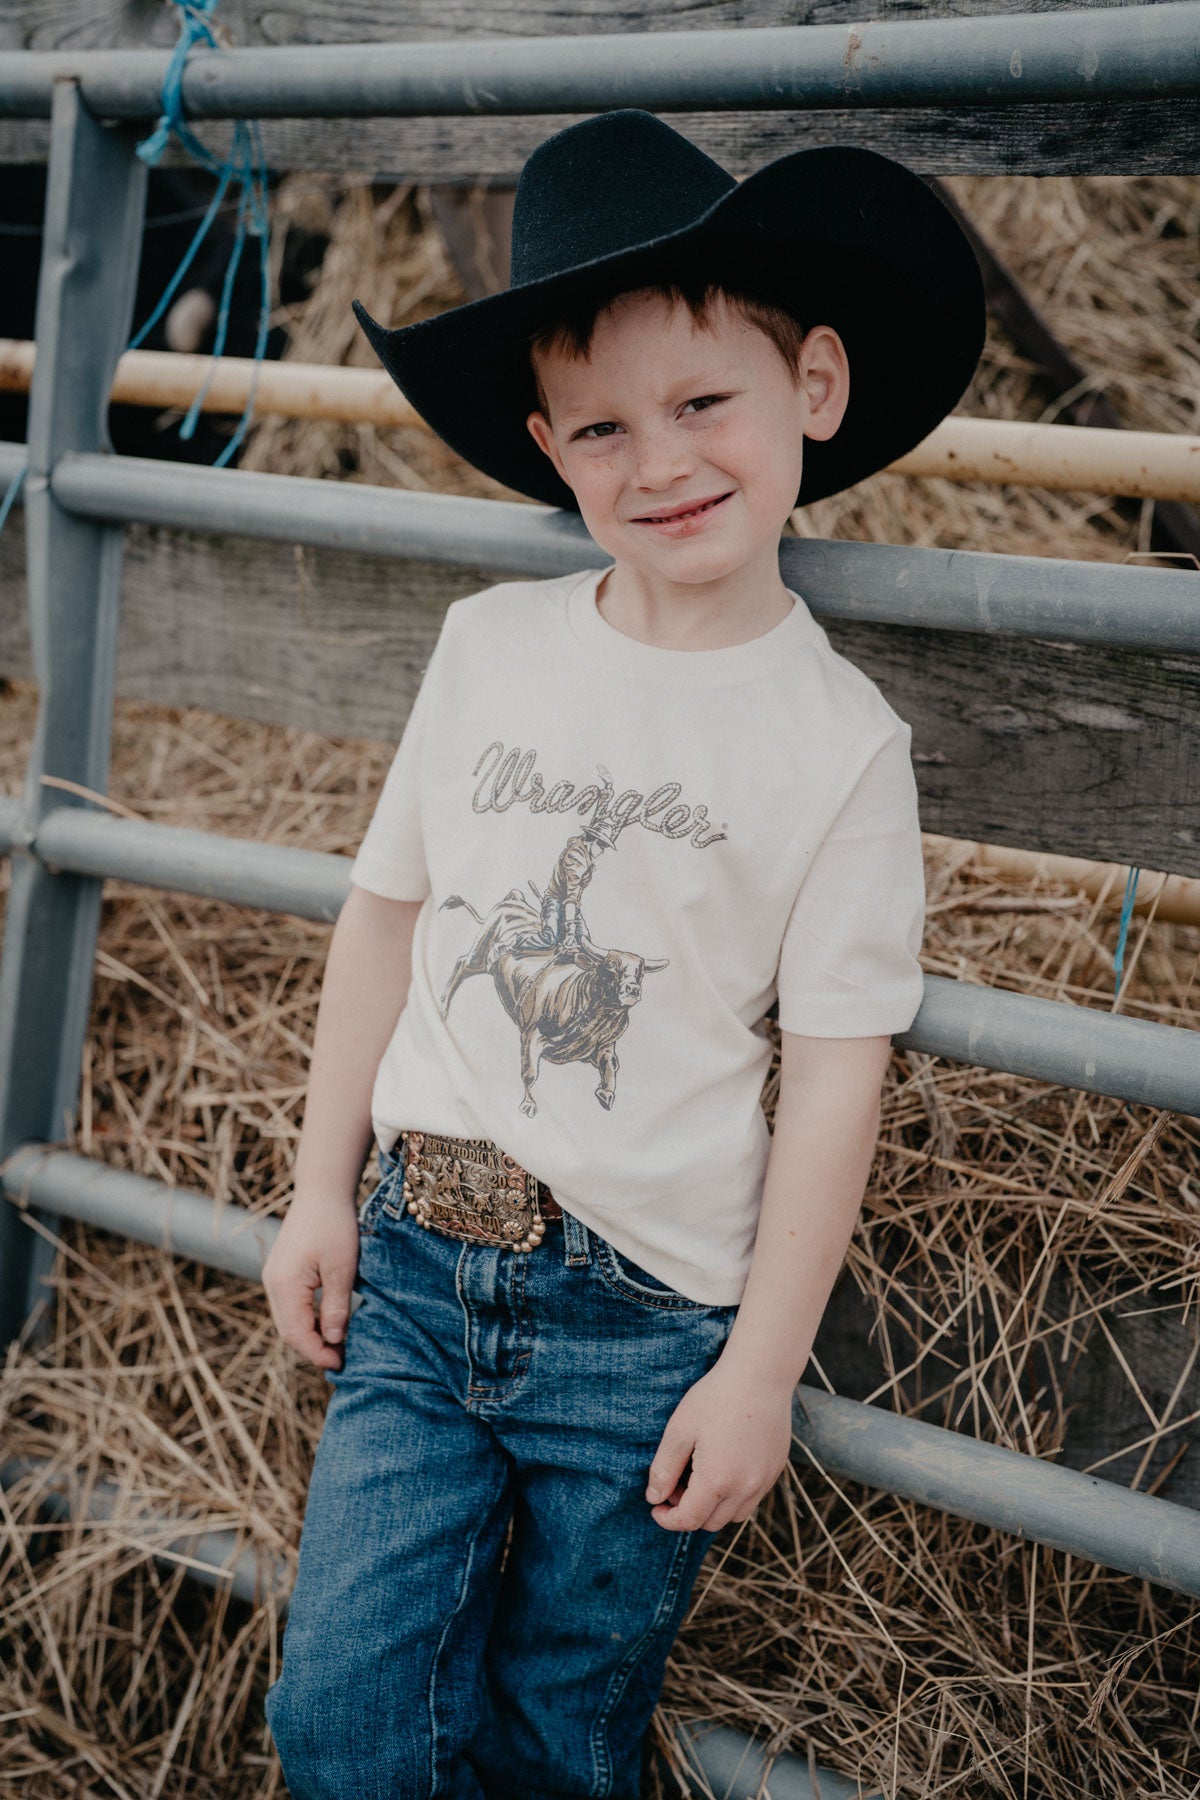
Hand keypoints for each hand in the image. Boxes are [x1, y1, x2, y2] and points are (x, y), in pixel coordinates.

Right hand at [262, 1191, 360, 1370]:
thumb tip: (334, 1340)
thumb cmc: (334, 1225)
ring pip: (287, 1319)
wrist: (322, 1190)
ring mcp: (273, 1276)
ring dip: (309, 1334)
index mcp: (284, 1285)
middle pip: (288, 1330)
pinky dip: (305, 1318)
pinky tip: (326, 1320)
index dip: (317, 1353)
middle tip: (340, 1358)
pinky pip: (289, 1304)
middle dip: (312, 1348)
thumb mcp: (342, 1269)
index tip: (340, 1364)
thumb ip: (336, 1307)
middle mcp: (272, 1283)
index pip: (296, 1333)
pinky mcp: (280, 1270)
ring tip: (336, 1343)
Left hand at [645, 1361, 794, 1531]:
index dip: (667, 1519)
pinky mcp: (775, 1470)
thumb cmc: (715, 1398)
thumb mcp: (680, 1430)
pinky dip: (734, 1496)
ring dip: (712, 1507)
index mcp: (717, 1482)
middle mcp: (745, 1489)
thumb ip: (664, 1469)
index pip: (688, 1521)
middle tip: (675, 1484)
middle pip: (711, 1523)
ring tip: (699, 1475)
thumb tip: (654, 1498)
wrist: (761, 1375)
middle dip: (688, 1512)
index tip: (656, 1506)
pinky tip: (723, 1466)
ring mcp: (764, 1481)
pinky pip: (752, 1498)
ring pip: (734, 1515)